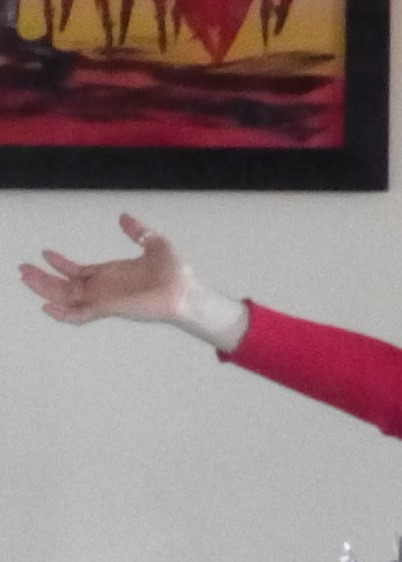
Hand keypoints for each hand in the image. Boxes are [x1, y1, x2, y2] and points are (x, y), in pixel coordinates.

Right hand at [19, 214, 190, 324]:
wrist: (188, 292)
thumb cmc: (176, 274)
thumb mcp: (154, 244)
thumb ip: (137, 232)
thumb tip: (124, 218)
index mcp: (111, 275)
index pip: (79, 271)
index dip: (61, 264)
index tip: (45, 253)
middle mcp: (105, 288)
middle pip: (66, 286)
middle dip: (43, 279)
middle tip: (22, 269)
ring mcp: (106, 299)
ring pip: (67, 297)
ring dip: (45, 289)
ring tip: (25, 278)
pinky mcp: (110, 307)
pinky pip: (81, 313)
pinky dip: (64, 313)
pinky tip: (47, 307)